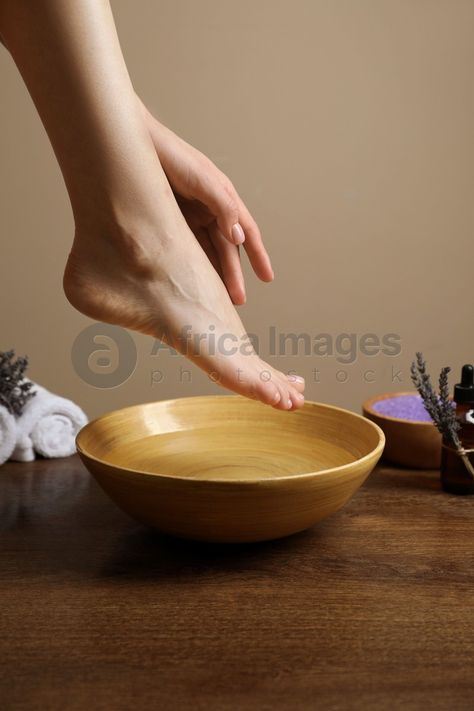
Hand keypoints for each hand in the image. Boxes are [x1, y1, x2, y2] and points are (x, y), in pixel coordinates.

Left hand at [139, 100, 273, 304]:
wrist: (134, 144)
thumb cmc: (171, 155)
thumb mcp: (202, 179)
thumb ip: (222, 206)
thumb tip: (238, 237)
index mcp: (223, 198)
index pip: (246, 231)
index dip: (258, 255)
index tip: (267, 277)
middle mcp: (210, 210)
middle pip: (226, 248)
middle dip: (233, 274)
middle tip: (236, 300)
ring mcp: (190, 217)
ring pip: (208, 251)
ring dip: (214, 274)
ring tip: (218, 298)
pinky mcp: (171, 222)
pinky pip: (187, 248)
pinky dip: (194, 265)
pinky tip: (196, 282)